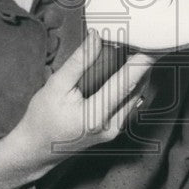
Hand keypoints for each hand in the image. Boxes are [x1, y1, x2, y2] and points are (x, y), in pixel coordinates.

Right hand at [0, 31, 154, 188]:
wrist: (37, 149)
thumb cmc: (43, 118)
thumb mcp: (56, 86)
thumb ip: (78, 63)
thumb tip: (96, 39)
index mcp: (96, 116)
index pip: (125, 85)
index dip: (140, 65)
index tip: (151, 47)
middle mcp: (111, 125)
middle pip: (136, 89)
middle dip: (140, 65)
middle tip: (140, 41)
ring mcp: (116, 130)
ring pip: (136, 96)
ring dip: (137, 74)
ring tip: (133, 51)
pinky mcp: (116, 129)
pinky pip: (130, 103)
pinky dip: (130, 85)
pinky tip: (125, 70)